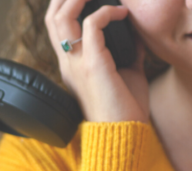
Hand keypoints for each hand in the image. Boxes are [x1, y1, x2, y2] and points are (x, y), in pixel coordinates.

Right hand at [45, 0, 148, 123]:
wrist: (124, 136)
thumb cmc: (126, 110)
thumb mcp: (128, 75)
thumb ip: (130, 54)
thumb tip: (139, 35)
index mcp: (72, 66)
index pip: (57, 28)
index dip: (65, 5)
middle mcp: (69, 63)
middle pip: (52, 17)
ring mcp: (77, 64)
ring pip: (62, 17)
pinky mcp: (92, 65)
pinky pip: (92, 25)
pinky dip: (106, 12)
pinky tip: (122, 13)